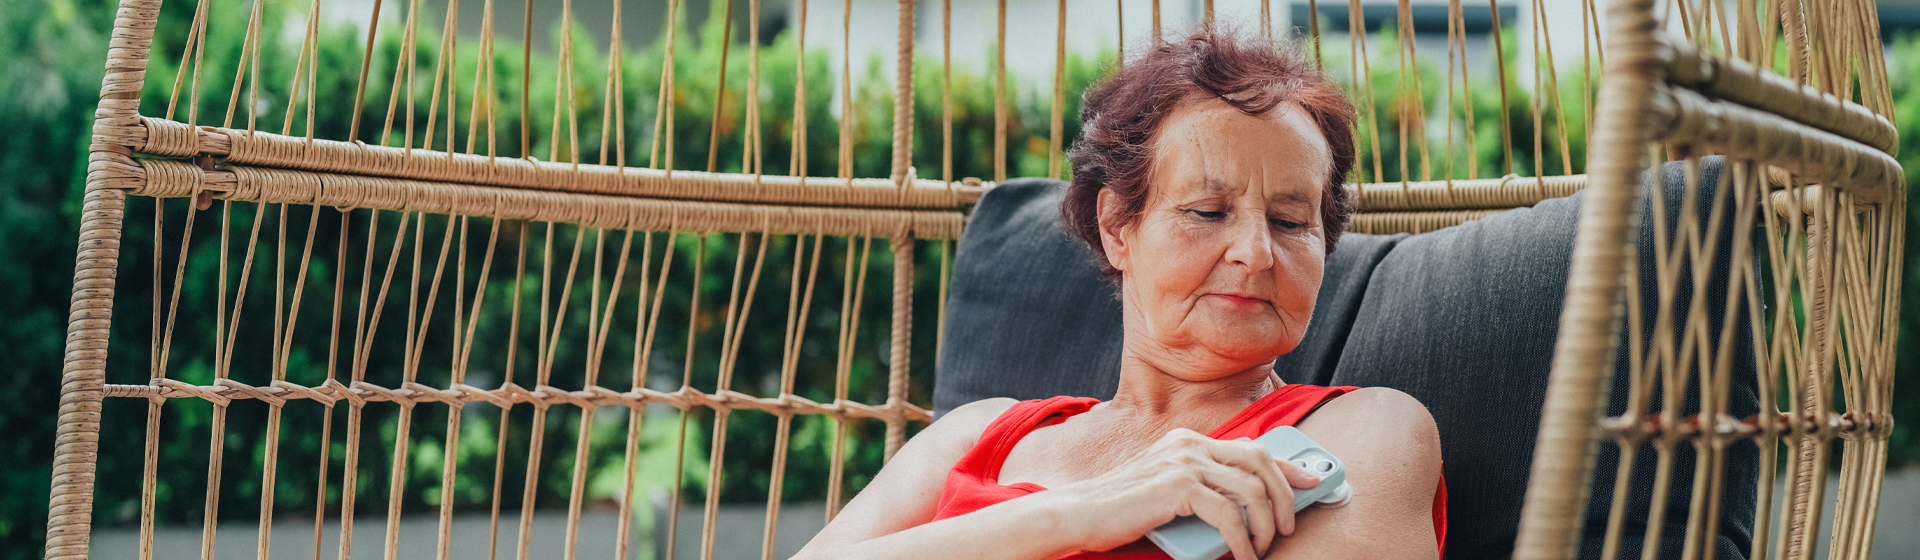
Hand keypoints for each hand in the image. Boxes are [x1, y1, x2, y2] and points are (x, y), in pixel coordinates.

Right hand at [1048, 428, 1321, 558]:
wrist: (1079, 514)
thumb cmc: (1120, 511)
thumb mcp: (1167, 491)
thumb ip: (1202, 487)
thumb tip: (1246, 506)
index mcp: (1188, 441)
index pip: (1251, 447)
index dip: (1287, 467)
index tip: (1311, 484)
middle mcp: (1190, 444)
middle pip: (1261, 462)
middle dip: (1285, 496)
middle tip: (1288, 528)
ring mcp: (1185, 462)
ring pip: (1252, 490)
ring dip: (1265, 526)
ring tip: (1262, 550)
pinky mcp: (1179, 486)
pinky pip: (1230, 514)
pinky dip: (1243, 541)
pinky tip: (1243, 557)